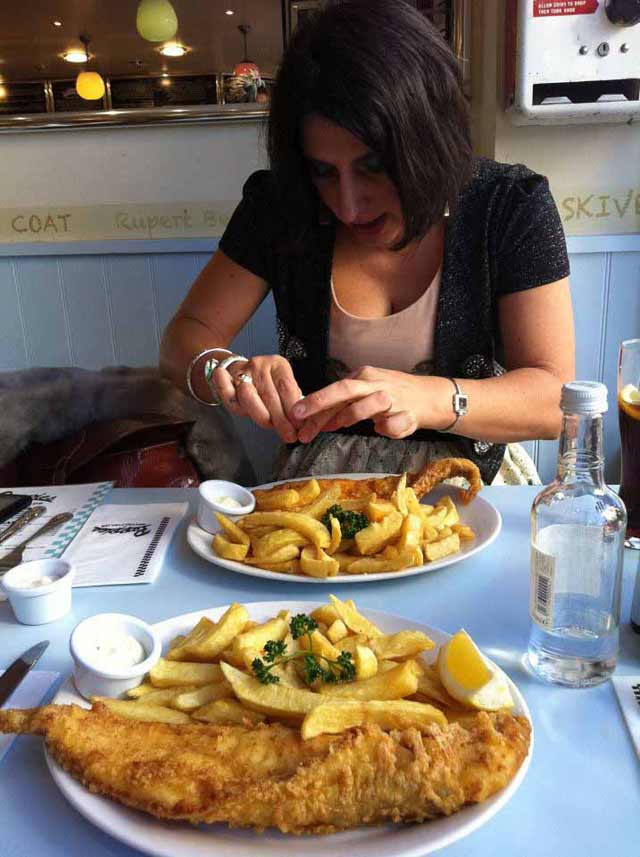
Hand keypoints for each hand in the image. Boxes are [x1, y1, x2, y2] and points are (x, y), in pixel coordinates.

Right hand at [212, 355, 303, 443]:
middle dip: (281, 419)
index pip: (287, 388)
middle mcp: (259, 365)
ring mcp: (241, 372)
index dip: (293, 410)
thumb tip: (303, 422)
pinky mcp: (225, 379)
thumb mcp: (284, 385)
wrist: (242, 370)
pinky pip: (225, 391)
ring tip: (270, 426)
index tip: (299, 426)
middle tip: (288, 434)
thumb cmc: (267, 383)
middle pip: (270, 395)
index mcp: (278, 365)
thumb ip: (292, 400)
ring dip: (261, 415)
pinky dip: (231, 400)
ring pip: (248, 396)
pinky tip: (243, 412)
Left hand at [291, 366, 442, 443]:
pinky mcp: (409, 413)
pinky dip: (387, 428)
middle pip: (345, 390)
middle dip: (321, 402)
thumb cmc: (392, 396)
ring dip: (352, 415)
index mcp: (363, 377)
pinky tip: (382, 430)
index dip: (313, 404)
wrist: (429, 397)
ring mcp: (393, 397)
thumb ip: (342, 408)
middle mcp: (375, 384)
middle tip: (301, 416)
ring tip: (338, 425)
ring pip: (370, 403)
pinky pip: (394, 423)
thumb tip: (317, 421)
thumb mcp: (365, 396)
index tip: (295, 416)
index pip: (333, 391)